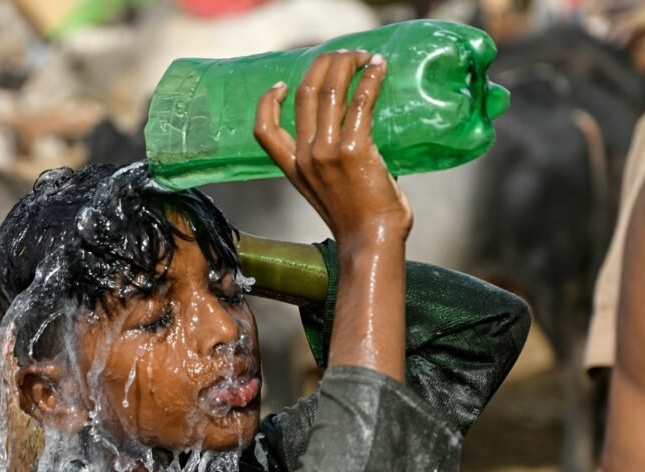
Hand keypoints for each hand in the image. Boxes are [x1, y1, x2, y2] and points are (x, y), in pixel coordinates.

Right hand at [254, 51, 412, 251]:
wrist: (371, 244)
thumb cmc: (361, 224)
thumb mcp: (330, 193)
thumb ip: (332, 165)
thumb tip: (358, 138)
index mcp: (294, 171)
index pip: (264, 131)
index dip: (267, 102)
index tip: (280, 85)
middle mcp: (306, 158)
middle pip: (304, 94)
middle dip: (324, 65)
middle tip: (345, 56)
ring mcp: (327, 152)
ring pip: (330, 89)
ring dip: (348, 63)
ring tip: (365, 55)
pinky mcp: (354, 149)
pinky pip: (361, 100)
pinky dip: (372, 78)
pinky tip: (380, 67)